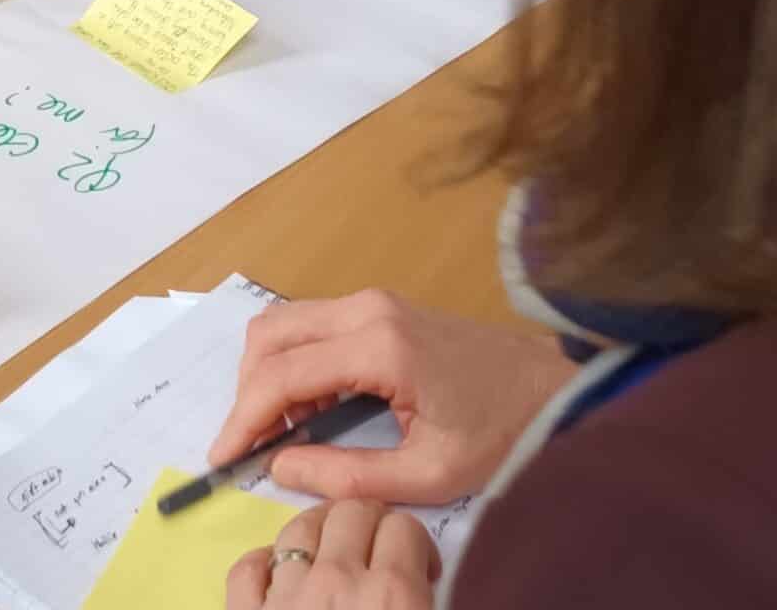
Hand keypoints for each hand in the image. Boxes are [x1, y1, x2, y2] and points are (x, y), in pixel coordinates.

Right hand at [209, 290, 573, 504]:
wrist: (553, 390)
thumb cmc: (500, 432)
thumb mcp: (429, 474)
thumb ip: (348, 475)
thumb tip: (280, 467)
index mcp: (378, 346)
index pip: (283, 373)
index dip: (244, 416)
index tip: (223, 455)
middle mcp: (365, 308)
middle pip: (270, 334)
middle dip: (247, 390)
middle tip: (249, 443)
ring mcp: (371, 301)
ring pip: (285, 323)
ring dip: (268, 373)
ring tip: (280, 431)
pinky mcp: (378, 307)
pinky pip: (311, 325)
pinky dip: (292, 362)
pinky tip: (309, 408)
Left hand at [227, 502, 437, 609]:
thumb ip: (422, 604)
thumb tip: (421, 588)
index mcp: (393, 598)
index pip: (404, 528)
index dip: (413, 544)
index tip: (416, 567)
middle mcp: (337, 584)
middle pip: (352, 512)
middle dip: (369, 524)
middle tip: (375, 555)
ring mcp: (285, 599)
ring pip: (300, 528)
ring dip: (319, 534)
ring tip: (331, 557)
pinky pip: (247, 569)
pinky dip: (263, 566)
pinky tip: (279, 578)